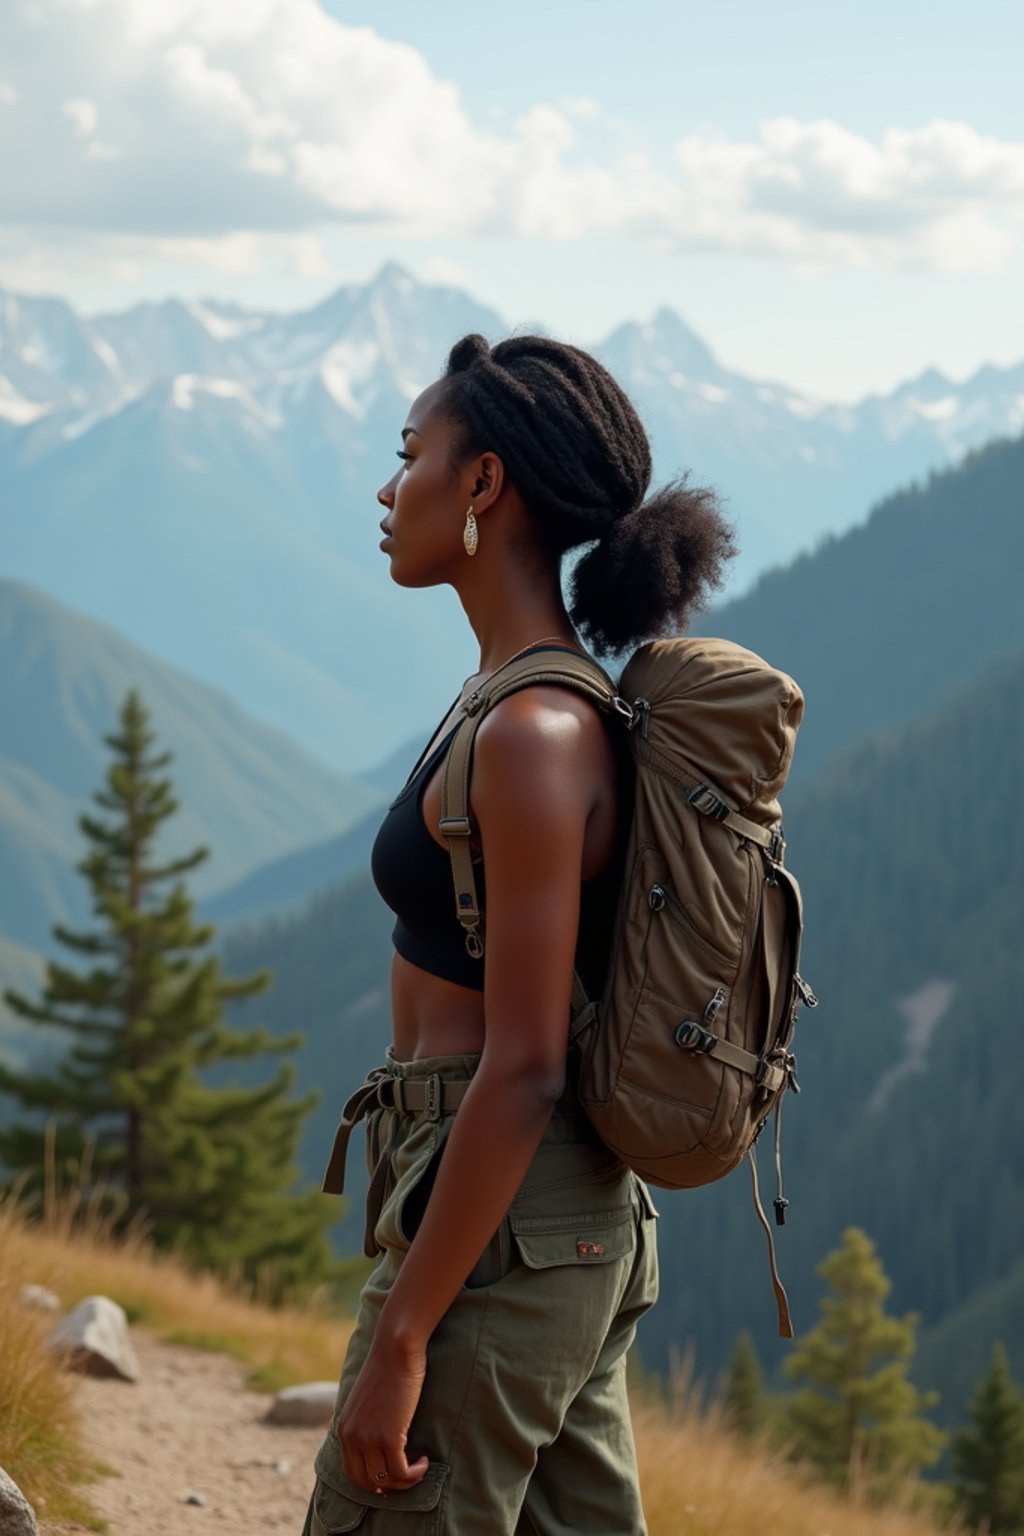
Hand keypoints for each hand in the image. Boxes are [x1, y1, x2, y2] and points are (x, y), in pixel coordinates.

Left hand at [336, 1333, 429, 1493]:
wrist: (396, 1348)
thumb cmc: (388, 1368)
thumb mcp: (367, 1400)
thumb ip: (366, 1422)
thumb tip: (379, 1443)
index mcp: (343, 1429)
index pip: (352, 1473)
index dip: (374, 1479)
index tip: (394, 1471)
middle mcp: (351, 1437)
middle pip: (365, 1483)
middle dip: (389, 1485)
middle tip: (408, 1472)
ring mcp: (368, 1438)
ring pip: (385, 1481)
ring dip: (406, 1480)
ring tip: (420, 1465)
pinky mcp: (389, 1436)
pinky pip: (401, 1472)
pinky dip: (415, 1473)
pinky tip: (425, 1460)